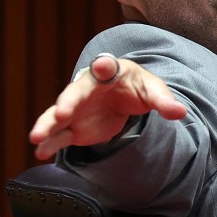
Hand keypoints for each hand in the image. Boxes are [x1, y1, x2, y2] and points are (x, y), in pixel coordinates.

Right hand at [30, 54, 187, 160]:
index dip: (104, 66)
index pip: (106, 67)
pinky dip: (50, 143)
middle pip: (75, 93)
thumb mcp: (153, 91)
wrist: (125, 96)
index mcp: (109, 72)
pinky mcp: (74, 127)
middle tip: (62, 113)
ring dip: (47, 125)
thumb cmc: (137, 87)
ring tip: (36, 138)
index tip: (102, 64)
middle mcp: (87, 88)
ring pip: (58, 115)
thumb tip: (180, 112)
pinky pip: (59, 135)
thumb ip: (164, 101)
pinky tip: (39, 151)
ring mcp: (77, 108)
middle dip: (68, 102)